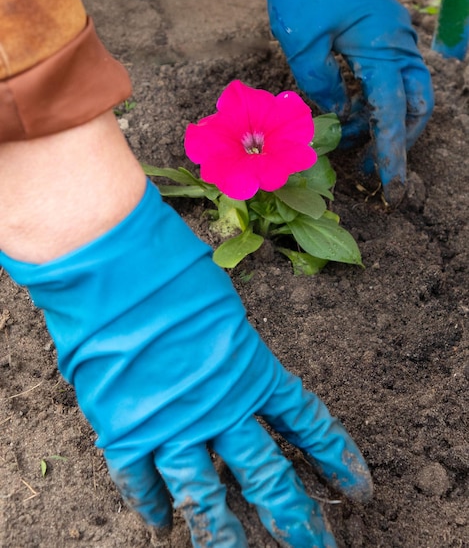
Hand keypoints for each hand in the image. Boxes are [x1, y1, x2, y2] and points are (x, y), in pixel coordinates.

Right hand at [0, 181, 371, 546]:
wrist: (114, 269)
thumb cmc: (171, 270)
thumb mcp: (222, 305)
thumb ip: (230, 346)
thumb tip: (230, 368)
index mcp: (251, 369)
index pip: (306, 423)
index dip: (334, 457)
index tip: (357, 488)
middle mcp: (220, 407)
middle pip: (267, 475)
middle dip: (295, 518)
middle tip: (317, 547)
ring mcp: (173, 425)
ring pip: (206, 496)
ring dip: (223, 534)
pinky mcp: (125, 432)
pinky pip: (141, 481)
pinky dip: (150, 502)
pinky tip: (159, 522)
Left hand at [259, 0, 433, 203]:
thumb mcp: (302, 45)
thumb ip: (322, 88)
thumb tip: (337, 116)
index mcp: (381, 48)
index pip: (392, 112)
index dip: (391, 153)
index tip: (391, 186)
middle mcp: (397, 45)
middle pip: (413, 107)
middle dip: (396, 142)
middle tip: (369, 170)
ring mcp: (393, 39)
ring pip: (406, 94)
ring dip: (387, 124)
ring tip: (356, 148)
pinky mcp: (381, 36)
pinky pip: (390, 78)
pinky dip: (377, 103)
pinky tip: (353, 116)